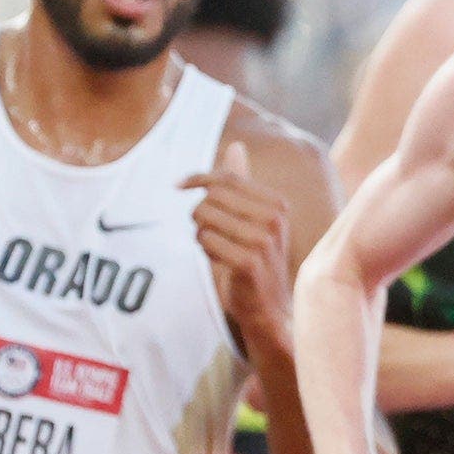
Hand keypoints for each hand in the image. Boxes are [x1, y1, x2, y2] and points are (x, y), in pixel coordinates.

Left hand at [182, 143, 291, 349]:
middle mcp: (274, 218)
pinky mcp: (249, 262)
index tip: (177, 186)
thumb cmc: (256, 260)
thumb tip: (236, 146)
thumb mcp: (252, 218)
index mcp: (276, 204)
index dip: (197, 177)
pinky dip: (204, 249)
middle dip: (199, 212)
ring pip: (204, 217)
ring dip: (200, 233)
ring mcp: (264, 241)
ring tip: (217, 248)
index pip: (227, 177)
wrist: (270, 308)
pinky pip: (205, 240)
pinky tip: (219, 261)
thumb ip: (241, 184)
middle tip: (208, 232)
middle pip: (212, 196)